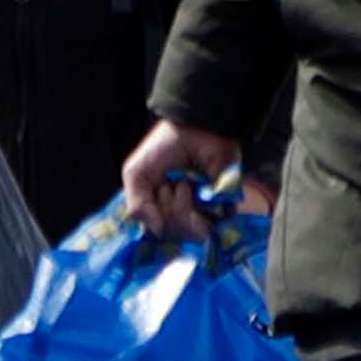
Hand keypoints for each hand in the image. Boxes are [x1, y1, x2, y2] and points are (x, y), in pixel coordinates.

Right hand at [122, 121, 237, 241]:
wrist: (192, 127)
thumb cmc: (164, 147)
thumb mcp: (137, 174)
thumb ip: (137, 205)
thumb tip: (156, 231)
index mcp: (161, 208)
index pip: (157, 233)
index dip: (153, 222)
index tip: (153, 200)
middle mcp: (182, 213)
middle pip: (171, 234)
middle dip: (166, 208)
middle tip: (168, 185)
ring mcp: (203, 211)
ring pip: (189, 232)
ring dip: (179, 207)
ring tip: (181, 183)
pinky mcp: (223, 205)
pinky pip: (211, 222)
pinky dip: (197, 206)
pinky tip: (194, 188)